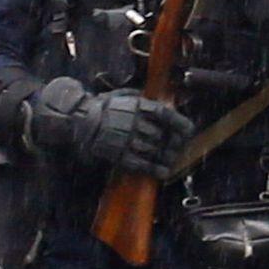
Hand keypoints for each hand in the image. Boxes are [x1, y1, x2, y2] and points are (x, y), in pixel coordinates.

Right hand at [32, 78, 191, 177]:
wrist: (79, 121)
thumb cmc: (104, 107)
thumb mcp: (124, 96)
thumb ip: (143, 100)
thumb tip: (166, 105)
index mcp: (136, 105)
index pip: (165, 114)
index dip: (179, 123)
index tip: (188, 130)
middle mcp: (133, 122)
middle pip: (162, 135)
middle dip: (174, 143)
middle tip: (179, 147)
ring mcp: (126, 139)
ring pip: (154, 150)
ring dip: (167, 157)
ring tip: (172, 159)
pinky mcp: (118, 154)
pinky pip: (141, 164)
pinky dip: (154, 169)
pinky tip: (163, 172)